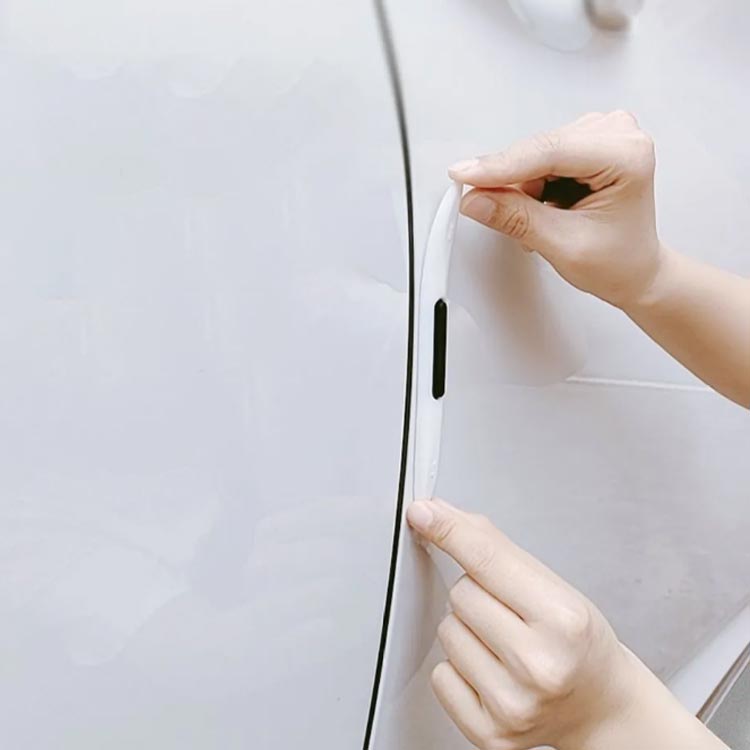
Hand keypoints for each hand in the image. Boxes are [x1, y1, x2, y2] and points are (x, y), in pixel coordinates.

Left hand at [406, 498, 728, 749]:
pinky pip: (440, 676)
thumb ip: (495, 548)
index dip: (449, 531)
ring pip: (447, 631)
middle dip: (477, 594)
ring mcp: (513, 704)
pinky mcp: (490, 734)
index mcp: (563, 619)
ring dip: (466, 630)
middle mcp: (540, 666)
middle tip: (510, 614)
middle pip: (460, 594)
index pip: (487, 559)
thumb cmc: (577, 640)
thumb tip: (438, 515)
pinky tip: (492, 673)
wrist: (600, 705)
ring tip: (504, 644)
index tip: (423, 514)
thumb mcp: (554, 586)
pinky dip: (458, 669)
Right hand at [449, 111, 662, 309]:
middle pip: (539, 149)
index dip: (501, 165)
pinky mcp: (586, 142)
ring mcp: (602, 135)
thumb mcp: (563, 246)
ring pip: (535, 153)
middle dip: (510, 181)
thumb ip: (516, 218)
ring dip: (525, 186)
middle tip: (488, 209)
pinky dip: (532, 183)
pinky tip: (547, 206)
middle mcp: (618, 135)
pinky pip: (540, 157)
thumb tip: (478, 199)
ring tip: (546, 219)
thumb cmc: (618, 261)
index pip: (550, 152)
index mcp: (626, 156)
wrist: (634, 270)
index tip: (464, 174)